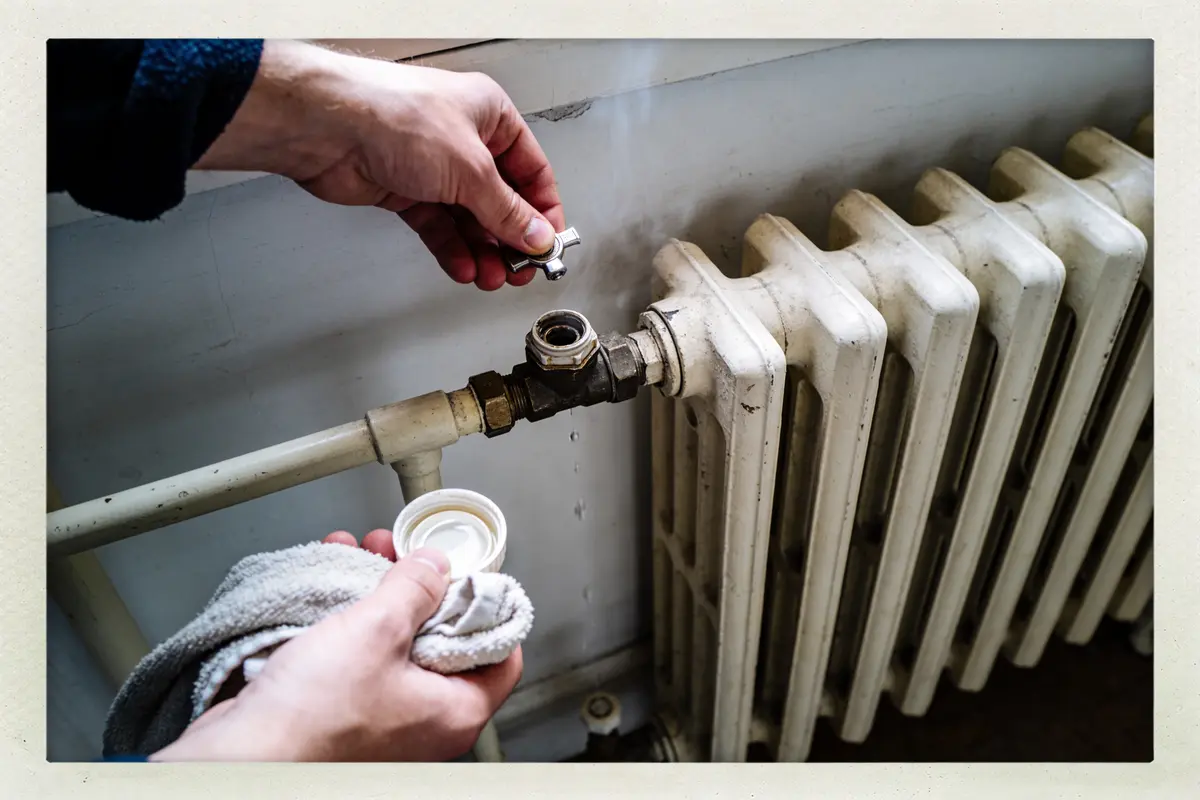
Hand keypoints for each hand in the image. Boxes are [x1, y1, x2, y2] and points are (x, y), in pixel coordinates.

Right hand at [150, 529, 522, 761]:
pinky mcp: (345, 710)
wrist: (241, 758)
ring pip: (397, 641)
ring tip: (362, 555)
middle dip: (420, 588)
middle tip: (404, 556)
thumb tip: (436, 566)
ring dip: (379, 593)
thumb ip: (415, 589)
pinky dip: (350, 616)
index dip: (487, 607)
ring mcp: (384, 718)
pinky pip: (360, 654)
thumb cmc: (311, 721)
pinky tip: (332, 582)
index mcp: (454, 712)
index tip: (468, 575)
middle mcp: (425, 722)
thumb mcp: (377, 630)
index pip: (502, 654)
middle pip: (445, 638)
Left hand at [196, 40, 565, 290]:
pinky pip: (438, 227)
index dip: (543, 211)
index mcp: (490, 116)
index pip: (532, 171)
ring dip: (482, 251)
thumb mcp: (471, 169)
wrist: (329, 128)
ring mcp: (432, 167)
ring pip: (469, 219)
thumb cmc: (394, 116)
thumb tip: (535, 236)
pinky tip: (464, 268)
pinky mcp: (404, 190)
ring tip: (493, 277)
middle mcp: (463, 139)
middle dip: (510, 239)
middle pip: (501, 200)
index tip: (547, 244)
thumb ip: (506, 211)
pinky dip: (452, 250)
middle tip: (519, 269)